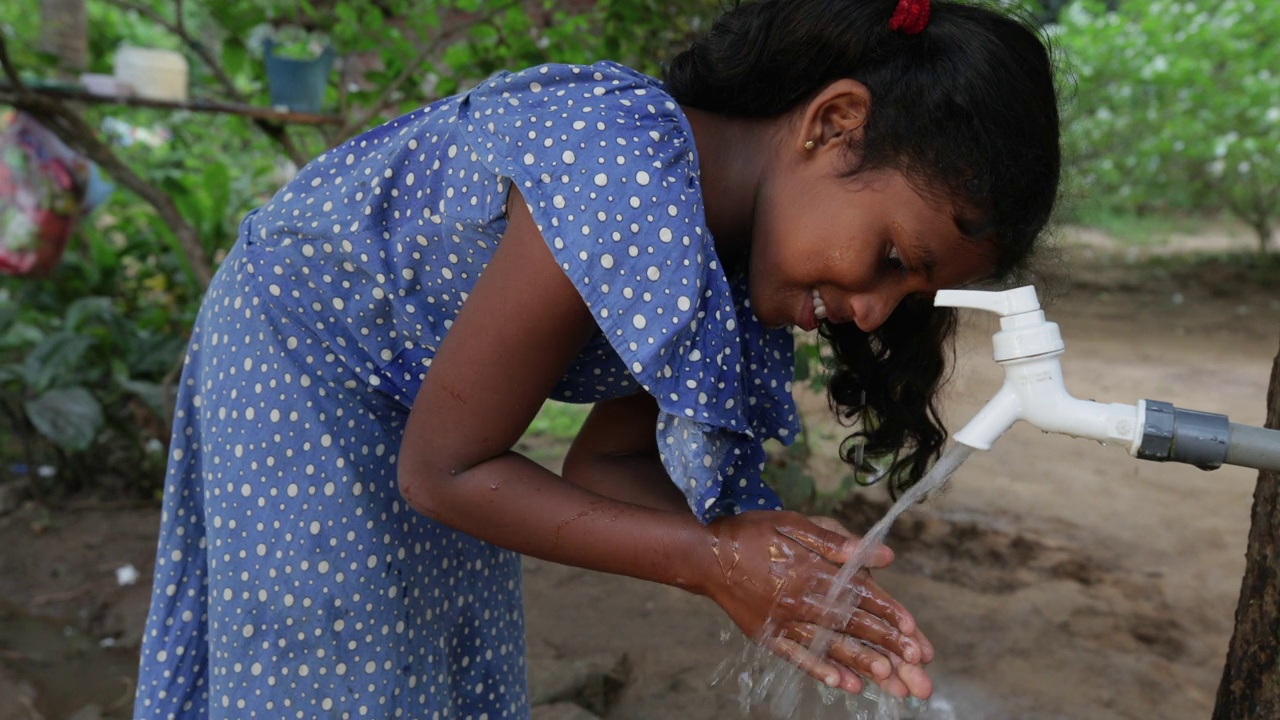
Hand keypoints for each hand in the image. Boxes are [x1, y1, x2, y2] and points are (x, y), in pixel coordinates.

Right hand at [698, 511, 932, 697]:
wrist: (704, 556)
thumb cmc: (752, 533)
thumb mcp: (793, 524)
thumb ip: (837, 541)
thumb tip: (883, 555)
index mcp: (810, 570)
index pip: (858, 594)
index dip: (887, 611)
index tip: (912, 629)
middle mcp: (799, 600)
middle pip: (850, 624)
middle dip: (885, 644)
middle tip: (915, 664)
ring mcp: (782, 621)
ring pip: (827, 644)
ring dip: (859, 661)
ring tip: (888, 678)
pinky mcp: (767, 635)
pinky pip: (797, 656)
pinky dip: (820, 670)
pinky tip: (842, 685)